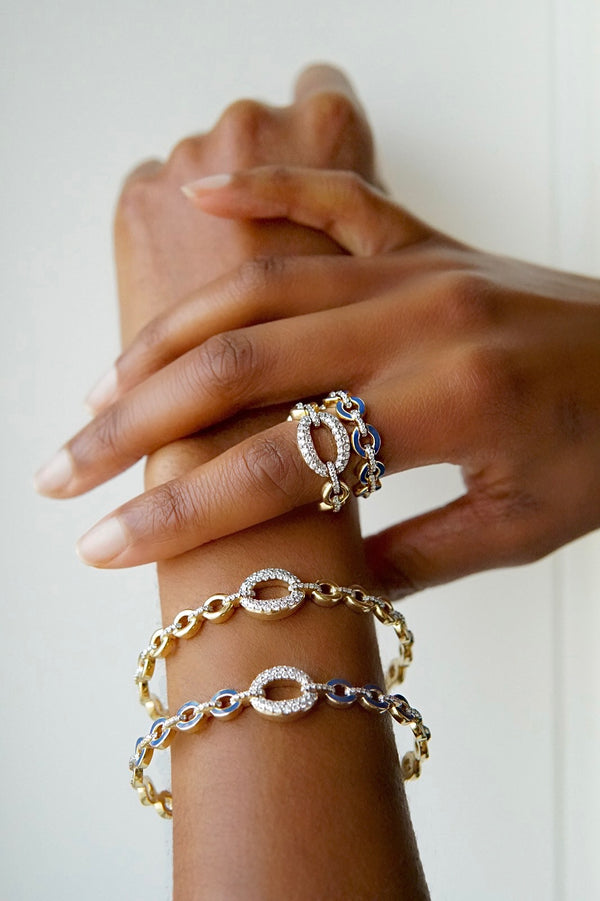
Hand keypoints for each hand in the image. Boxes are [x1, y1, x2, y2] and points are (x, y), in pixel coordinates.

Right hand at [37, 160, 599, 595]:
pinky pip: (336, 200)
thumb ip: (411, 560)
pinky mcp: (429, 239)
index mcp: (451, 404)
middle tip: (63, 467)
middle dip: (136, 425)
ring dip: (167, 338)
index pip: (280, 467)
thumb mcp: (519, 529)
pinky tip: (203, 193)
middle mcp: (421, 320)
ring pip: (261, 287)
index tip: (104, 544)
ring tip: (101, 390)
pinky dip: (265, 190)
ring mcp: (421, 268)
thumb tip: (315, 587)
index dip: (181, 514)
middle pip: (241, 369)